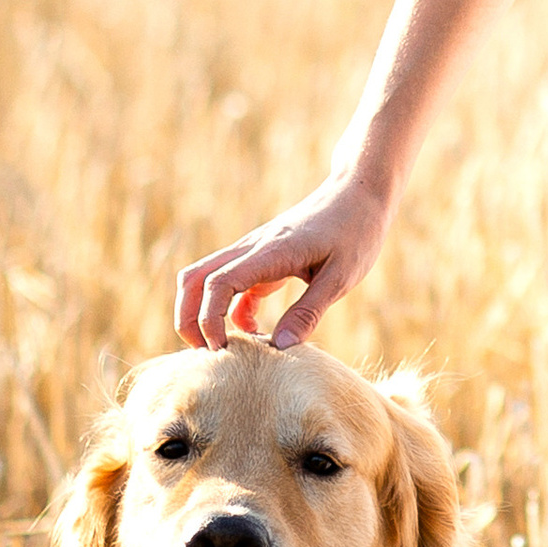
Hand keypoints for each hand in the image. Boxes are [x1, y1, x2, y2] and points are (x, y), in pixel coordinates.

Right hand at [174, 162, 391, 351]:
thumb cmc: (356, 230)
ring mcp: (255, 252)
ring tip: (223, 349)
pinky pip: (232, 284)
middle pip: (195, 279)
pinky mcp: (263, 258)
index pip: (218, 283)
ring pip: (205, 278)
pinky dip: (230, 311)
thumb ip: (309, 311)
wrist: (359, 193)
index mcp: (271, 252)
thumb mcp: (341, 276)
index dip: (209, 319)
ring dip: (202, 313)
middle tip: (208, 353)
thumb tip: (279, 347)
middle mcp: (253, 248)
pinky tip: (254, 332)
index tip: (222, 349)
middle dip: (188, 318)